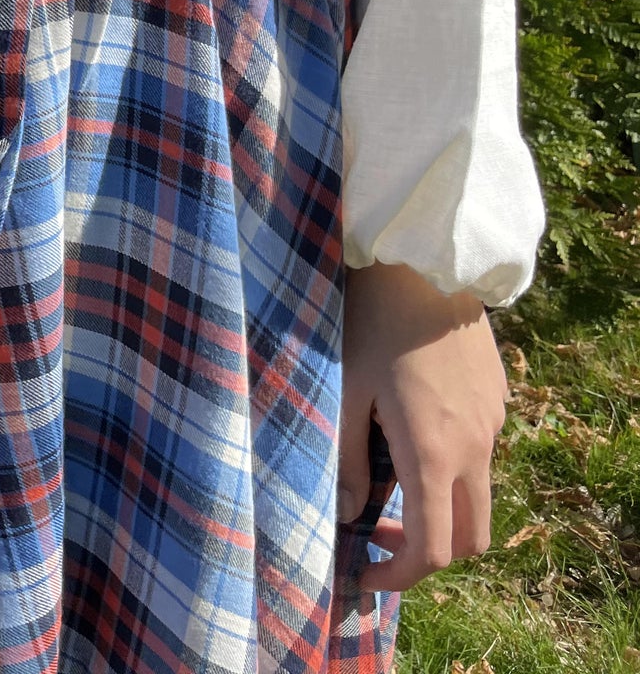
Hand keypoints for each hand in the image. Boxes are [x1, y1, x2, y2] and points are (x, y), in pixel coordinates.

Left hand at [339, 260, 508, 592]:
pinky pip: (483, 454)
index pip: (434, 550)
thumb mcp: (344, 393)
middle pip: (471, 538)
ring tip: (390, 481)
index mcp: (434, 454)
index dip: (400, 576)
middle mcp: (475, 448)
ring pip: (480, 497)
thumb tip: (350, 514)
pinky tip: (409, 431)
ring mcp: (493, 424)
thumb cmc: (369, 324)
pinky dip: (453, 469)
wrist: (423, 265)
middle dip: (427, 552)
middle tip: (378, 534)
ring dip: (443, 510)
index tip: (364, 574)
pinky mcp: (497, 400)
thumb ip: (347, 460)